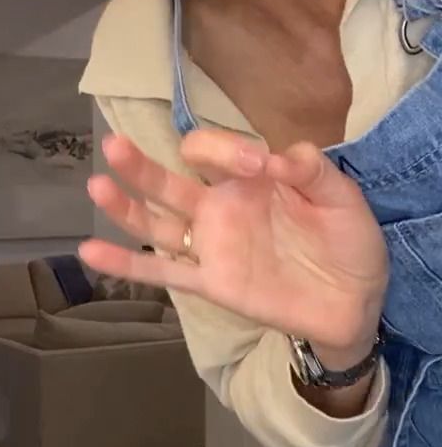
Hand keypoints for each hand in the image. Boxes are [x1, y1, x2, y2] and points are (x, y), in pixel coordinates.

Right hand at [82, 132, 387, 358]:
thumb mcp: (343, 200)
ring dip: (125, 205)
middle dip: (141, 164)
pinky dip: (125, 264)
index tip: (260, 166)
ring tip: (96, 185)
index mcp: (250, 179)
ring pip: (155, 222)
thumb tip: (282, 156)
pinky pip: (162, 272)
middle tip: (115, 144)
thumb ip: (314, 174)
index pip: (215, 152)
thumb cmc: (348, 242)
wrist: (356, 302)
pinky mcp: (211, 282)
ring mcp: (211, 246)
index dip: (226, 151)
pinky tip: (90, 251)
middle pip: (169, 181)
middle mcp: (221, 207)